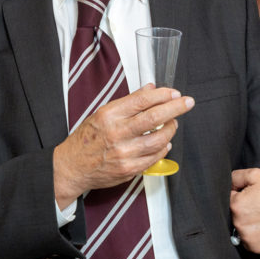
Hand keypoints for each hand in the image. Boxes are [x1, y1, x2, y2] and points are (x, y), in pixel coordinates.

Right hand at [53, 85, 193, 207]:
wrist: (72, 167)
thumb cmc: (87, 138)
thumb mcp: (103, 113)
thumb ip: (129, 101)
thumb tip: (150, 89)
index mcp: (109, 115)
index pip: (142, 101)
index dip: (162, 95)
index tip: (174, 93)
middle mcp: (117, 133)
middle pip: (154, 118)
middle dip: (175, 108)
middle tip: (187, 102)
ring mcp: (123, 153)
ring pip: (158, 139)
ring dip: (171, 129)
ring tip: (173, 123)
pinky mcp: (129, 169)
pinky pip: (154, 157)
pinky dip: (163, 148)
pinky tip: (165, 142)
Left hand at [230, 168, 259, 252]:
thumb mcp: (256, 175)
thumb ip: (235, 176)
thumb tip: (226, 183)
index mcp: (236, 204)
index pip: (227, 197)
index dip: (239, 194)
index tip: (251, 195)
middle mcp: (238, 223)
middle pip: (231, 213)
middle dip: (241, 208)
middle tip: (257, 204)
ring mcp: (246, 237)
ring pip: (238, 227)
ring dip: (245, 221)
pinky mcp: (254, 247)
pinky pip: (245, 239)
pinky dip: (251, 233)